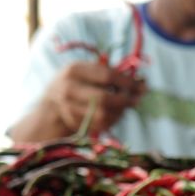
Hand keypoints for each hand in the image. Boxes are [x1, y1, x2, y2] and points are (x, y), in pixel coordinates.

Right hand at [12, 62, 144, 143]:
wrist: (51, 103)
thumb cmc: (78, 82)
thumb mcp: (88, 70)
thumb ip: (111, 73)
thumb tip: (142, 83)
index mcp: (74, 70)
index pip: (107, 76)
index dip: (128, 82)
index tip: (143, 86)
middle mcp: (68, 89)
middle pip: (104, 98)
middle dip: (125, 100)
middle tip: (137, 100)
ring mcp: (68, 108)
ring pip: (103, 115)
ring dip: (120, 112)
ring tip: (126, 106)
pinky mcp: (73, 123)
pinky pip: (100, 125)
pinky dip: (113, 120)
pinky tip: (116, 114)